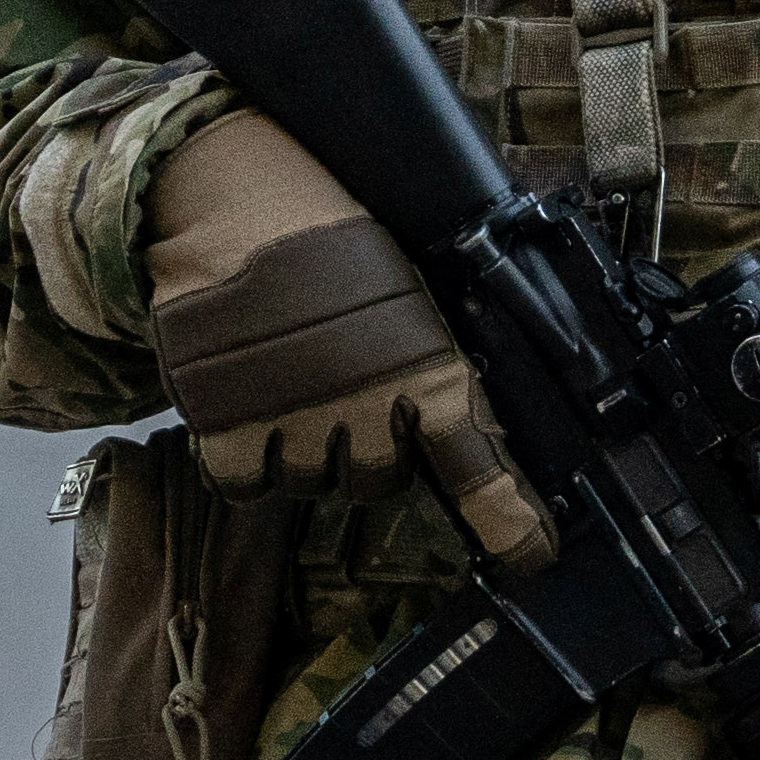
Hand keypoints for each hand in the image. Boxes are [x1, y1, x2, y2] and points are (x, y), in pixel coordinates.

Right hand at [145, 112, 490, 495]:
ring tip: (291, 386)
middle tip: (348, 398)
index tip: (532, 554)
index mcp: (426, 367)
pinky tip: (248, 411)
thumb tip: (456, 420)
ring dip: (304, 451)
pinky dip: (246, 462)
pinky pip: (246, 485)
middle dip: (369, 453)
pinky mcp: (227, 427)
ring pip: (310, 484)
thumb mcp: (407, 297)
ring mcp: (295, 421)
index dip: (508, 516)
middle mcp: (366, 405)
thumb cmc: (333, 240)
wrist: (240, 204)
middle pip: (379, 483)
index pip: (477, 460)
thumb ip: (427, 365)